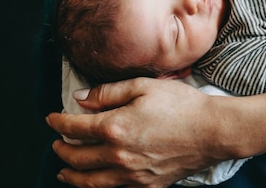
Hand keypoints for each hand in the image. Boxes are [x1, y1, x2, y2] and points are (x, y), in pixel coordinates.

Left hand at [46, 78, 228, 186]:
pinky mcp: (147, 186)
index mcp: (115, 128)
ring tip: (64, 171)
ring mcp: (132, 175)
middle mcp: (118, 156)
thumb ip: (108, 92)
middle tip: (57, 143)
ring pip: (90, 182)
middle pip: (77, 157)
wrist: (213, 131)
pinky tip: (97, 182)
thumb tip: (80, 99)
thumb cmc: (182, 105)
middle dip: (62, 149)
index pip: (74, 127)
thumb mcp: (144, 86)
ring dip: (72, 175)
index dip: (58, 122)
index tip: (52, 118)